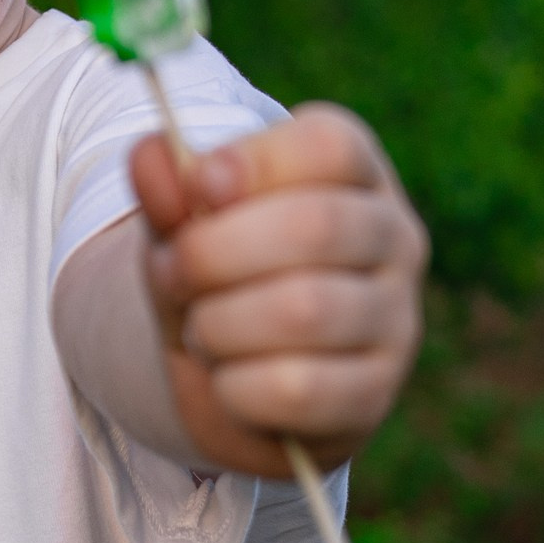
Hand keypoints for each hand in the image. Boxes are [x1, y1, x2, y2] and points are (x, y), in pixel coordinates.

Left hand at [132, 104, 427, 475]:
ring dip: (221, 323)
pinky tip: (226, 381)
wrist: (237, 386)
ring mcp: (394, 320)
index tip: (197, 185)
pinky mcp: (374, 395)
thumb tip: (149, 153)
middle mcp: (393, 240)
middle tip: (173, 271)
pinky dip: (235, 387)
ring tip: (201, 329)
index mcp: (356, 177)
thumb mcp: (185, 233)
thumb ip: (169, 194)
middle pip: (318, 226)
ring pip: (304, 311)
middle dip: (215, 252)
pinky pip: (296, 388)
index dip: (255, 161)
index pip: (332, 147)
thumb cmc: (222, 285)